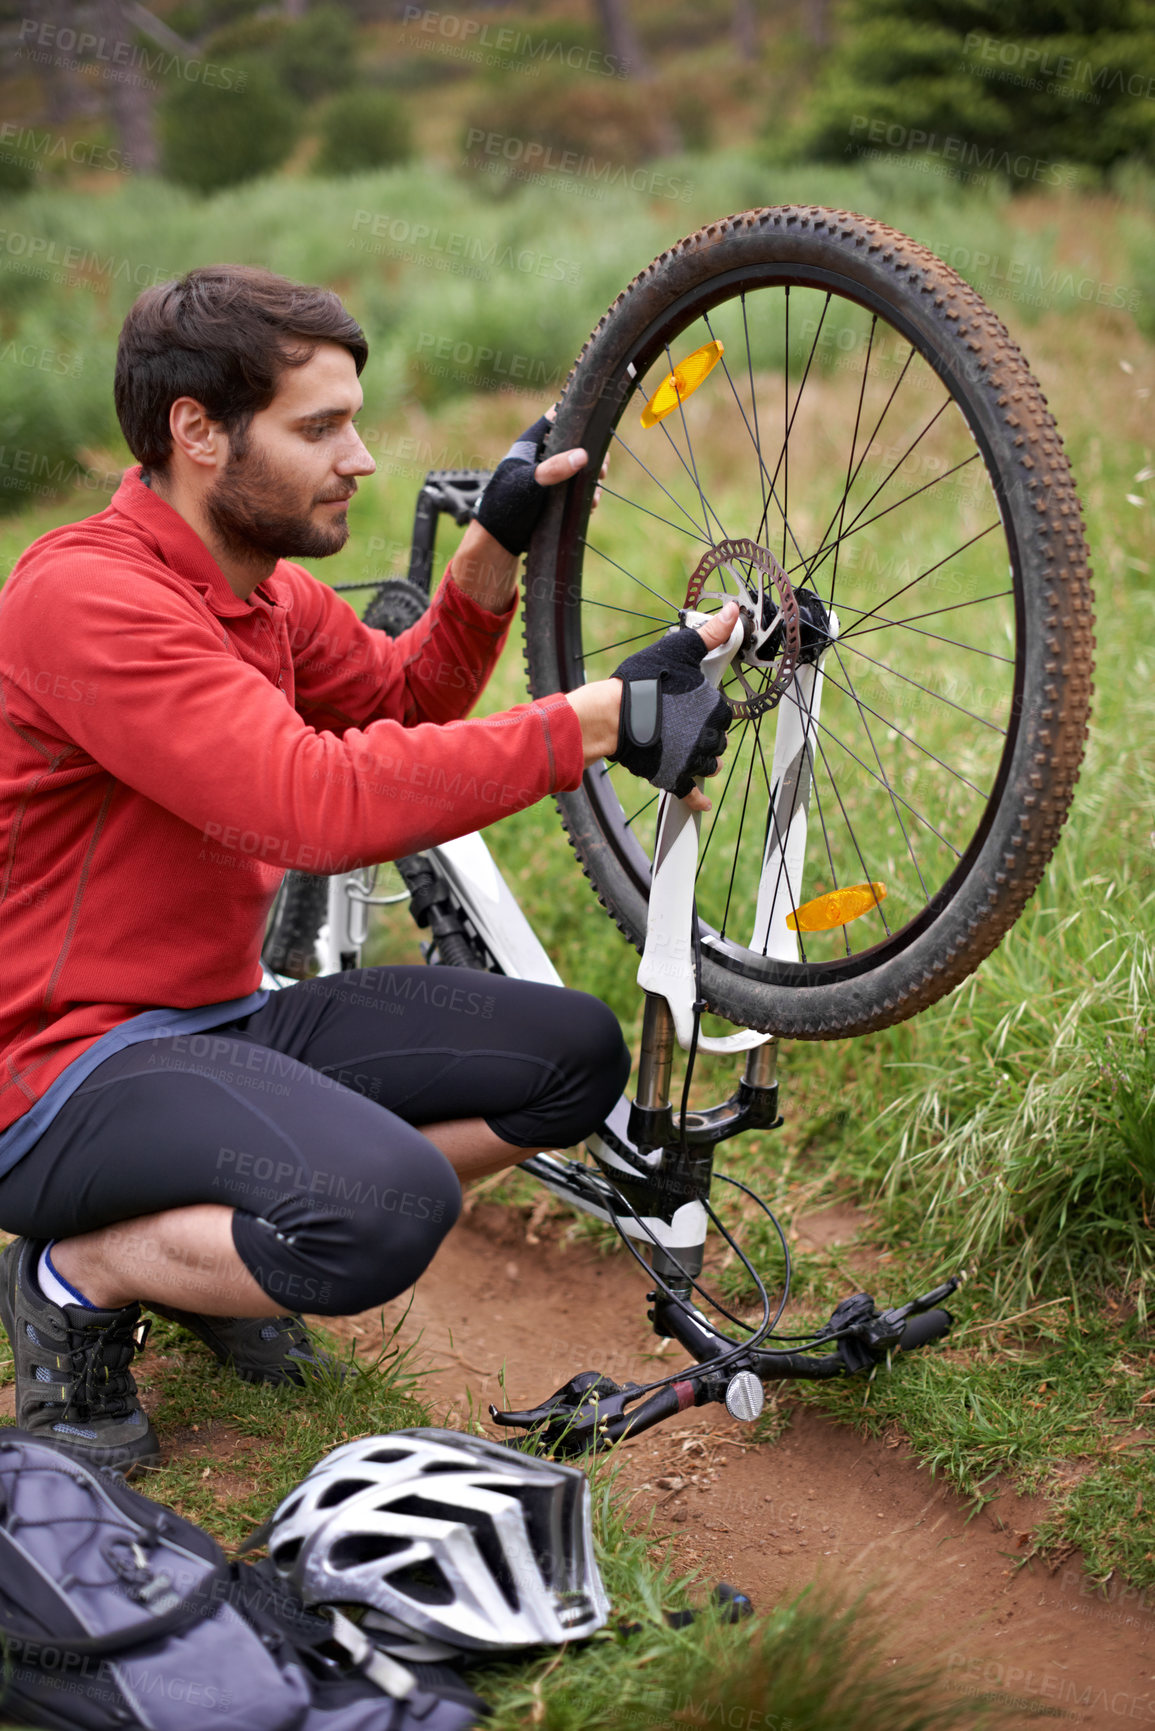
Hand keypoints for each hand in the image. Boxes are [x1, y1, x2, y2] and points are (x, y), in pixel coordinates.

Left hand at [476, 411, 588, 554]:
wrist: (497, 541)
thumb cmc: (505, 507)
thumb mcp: (530, 485)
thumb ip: (554, 469)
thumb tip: (583, 455)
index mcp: (532, 443)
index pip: (557, 416)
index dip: (577, 417)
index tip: (595, 431)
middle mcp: (542, 455)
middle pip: (574, 443)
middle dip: (591, 457)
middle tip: (601, 472)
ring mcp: (548, 474)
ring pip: (578, 467)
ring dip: (590, 480)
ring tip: (593, 497)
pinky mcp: (553, 493)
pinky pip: (575, 487)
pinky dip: (584, 494)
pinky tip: (589, 505)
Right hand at [566, 602, 738, 812]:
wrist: (613, 715)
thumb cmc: (642, 681)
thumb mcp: (678, 649)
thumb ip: (709, 634)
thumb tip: (733, 613)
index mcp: (714, 708)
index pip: (723, 714)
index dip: (711, 711)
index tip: (696, 708)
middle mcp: (709, 736)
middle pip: (718, 740)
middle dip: (707, 735)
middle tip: (688, 728)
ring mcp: (692, 759)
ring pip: (709, 764)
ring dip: (704, 760)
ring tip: (690, 753)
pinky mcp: (674, 776)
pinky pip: (692, 793)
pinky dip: (698, 799)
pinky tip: (704, 802)